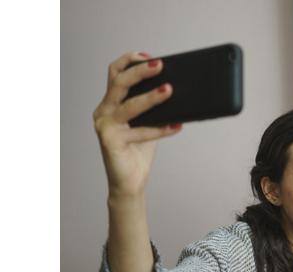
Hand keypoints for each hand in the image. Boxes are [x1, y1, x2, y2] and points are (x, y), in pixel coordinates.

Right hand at [93, 52, 181, 198]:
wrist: (129, 181)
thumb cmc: (138, 151)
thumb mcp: (148, 122)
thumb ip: (154, 107)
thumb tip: (176, 89)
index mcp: (110, 103)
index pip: (115, 73)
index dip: (129, 61)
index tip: (149, 57)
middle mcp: (103, 111)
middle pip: (119, 83)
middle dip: (140, 72)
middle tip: (160, 66)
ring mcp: (104, 126)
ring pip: (129, 106)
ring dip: (151, 97)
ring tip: (169, 90)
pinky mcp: (110, 142)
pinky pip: (139, 132)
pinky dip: (160, 129)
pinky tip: (177, 125)